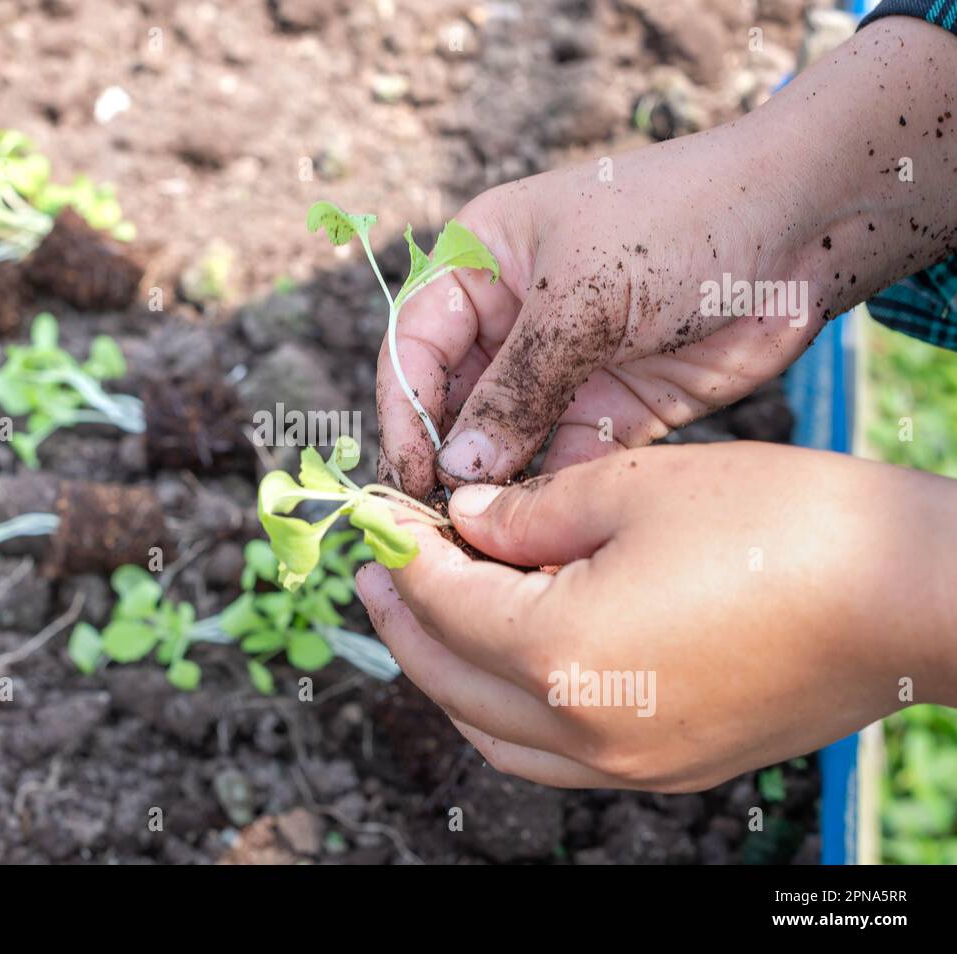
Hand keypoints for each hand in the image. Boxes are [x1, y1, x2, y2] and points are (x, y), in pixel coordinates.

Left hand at [357, 442, 956, 791]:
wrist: (910, 596)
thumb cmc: (782, 524)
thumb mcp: (633, 489)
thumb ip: (527, 513)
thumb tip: (464, 520)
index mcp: (561, 655)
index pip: (444, 604)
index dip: (403, 555)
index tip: (380, 520)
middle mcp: (584, 731)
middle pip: (452, 680)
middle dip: (404, 620)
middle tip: (377, 570)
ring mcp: (629, 763)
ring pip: (495, 734)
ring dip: (448, 674)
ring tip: (428, 615)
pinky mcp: (671, 766)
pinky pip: (551, 756)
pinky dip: (507, 711)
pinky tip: (507, 660)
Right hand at [380, 17, 956, 497]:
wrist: (807, 225)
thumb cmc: (681, 224)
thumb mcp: (582, 298)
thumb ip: (514, 386)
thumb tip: (454, 470)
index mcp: (481, 265)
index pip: (414, 347)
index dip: (405, 412)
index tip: (410, 475)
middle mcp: (510, 321)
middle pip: (453, 404)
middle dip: (447, 462)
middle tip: (439, 526)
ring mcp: (561, 369)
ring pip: (505, 444)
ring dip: (494, 490)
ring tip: (481, 543)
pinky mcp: (613, 410)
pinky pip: (564, 464)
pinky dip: (551, 500)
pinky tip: (539, 538)